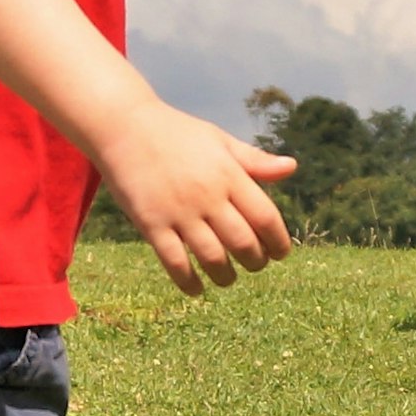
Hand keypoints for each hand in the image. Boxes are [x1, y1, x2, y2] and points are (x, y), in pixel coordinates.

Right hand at [93, 100, 295, 295]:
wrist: (123, 127)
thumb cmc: (176, 134)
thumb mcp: (218, 140)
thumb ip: (254, 160)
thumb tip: (292, 168)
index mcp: (228, 174)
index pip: (265, 217)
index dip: (278, 242)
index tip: (280, 253)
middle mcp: (207, 195)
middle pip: (244, 243)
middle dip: (255, 262)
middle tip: (254, 264)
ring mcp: (178, 211)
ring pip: (213, 258)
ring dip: (226, 276)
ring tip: (227, 277)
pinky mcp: (151, 224)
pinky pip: (175, 263)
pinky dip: (189, 282)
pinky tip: (196, 288)